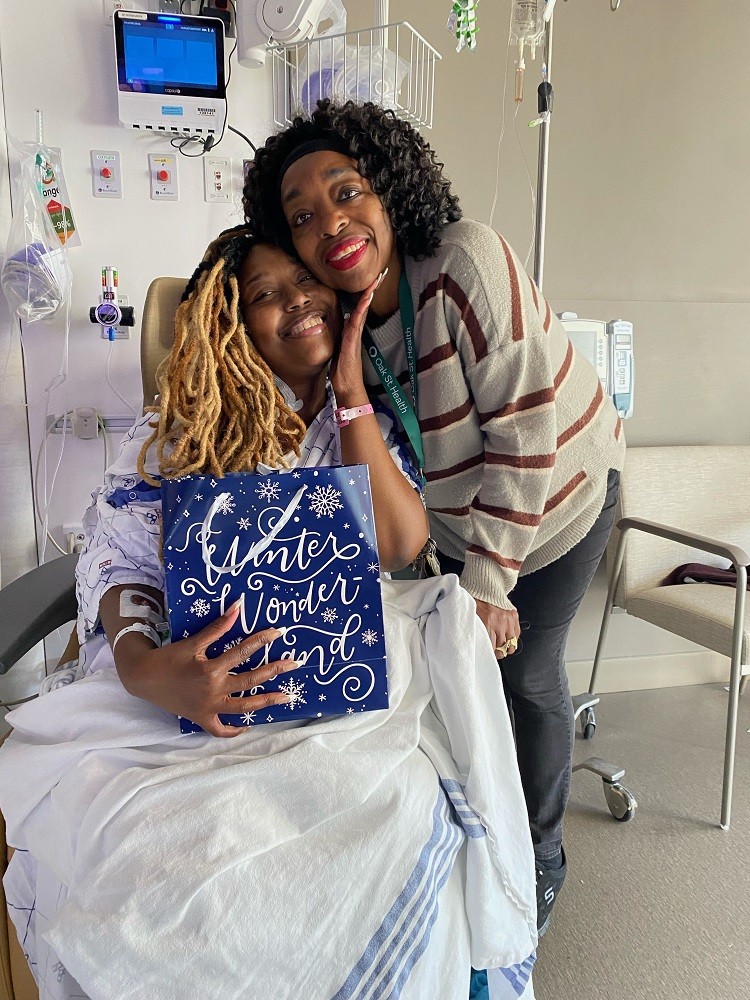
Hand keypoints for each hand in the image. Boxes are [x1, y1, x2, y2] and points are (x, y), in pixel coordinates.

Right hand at [114, 603, 297, 736]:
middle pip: (251, 680)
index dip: (262, 640)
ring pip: (244, 707)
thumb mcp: (193, 641)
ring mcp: (209, 707)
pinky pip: (220, 730)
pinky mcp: (202, 718)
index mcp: (212, 669)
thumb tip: (238, 606)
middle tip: (295, 664)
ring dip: (266, 702)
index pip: (244, 651)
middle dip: (275, 671)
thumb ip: (218, 627)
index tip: (279, 632)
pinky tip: (247, 726)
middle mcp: (214, 690)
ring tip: (286, 697)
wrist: (144, 678)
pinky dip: (234, 731)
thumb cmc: (169, 658)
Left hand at [330, 269, 386, 401]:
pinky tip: (364, 300)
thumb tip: (344, 320)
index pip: (358, 309)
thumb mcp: (338, 349)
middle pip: (363, 307)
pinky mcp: (352, 343)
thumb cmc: (342, 372)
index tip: (371, 281)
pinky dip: (361, 311)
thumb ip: (341, 335)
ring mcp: (354, 337)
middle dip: (371, 290)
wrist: (347, 388)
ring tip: (375, 281)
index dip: (364, 295)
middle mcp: (354, 332)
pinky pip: (356, 323)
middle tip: (380, 275)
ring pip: (361, 312)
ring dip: (367, 296)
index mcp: (351, 332)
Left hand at [474, 600, 520, 658]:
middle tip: (494, 652)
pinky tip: (507, 638)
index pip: (491, 647)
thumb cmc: (476, 602)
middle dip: (498, 652)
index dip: (489, 653)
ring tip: (502, 647)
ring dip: (507, 647)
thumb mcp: (472, 616)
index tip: (487, 653)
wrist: (485, 587)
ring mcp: (509, 620)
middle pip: (502, 647)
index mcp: (487, 622)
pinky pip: (517, 634)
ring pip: (512, 644)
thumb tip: (474, 644)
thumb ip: (475, 630)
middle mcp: (500, 622)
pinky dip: (513, 638)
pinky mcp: (514, 616)